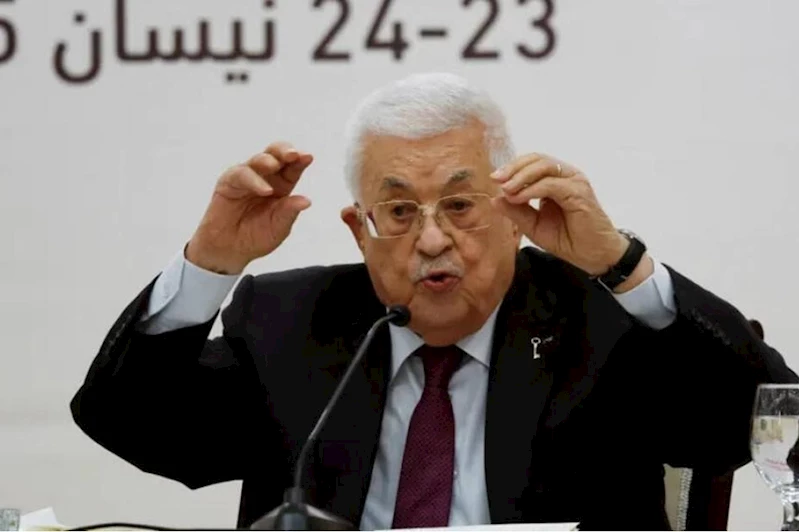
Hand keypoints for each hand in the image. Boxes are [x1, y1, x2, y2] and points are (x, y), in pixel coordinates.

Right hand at [186, 142, 313, 273]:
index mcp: (282, 186)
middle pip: (276, 155)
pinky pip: (241, 175)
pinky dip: (253, 180)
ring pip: (258, 160)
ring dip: (268, 160)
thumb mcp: (278, 228)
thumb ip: (289, 213)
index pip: (292, 168)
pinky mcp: (229, 182)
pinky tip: (264, 190)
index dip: (300, 160)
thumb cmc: (255, 237)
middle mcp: (266, 178)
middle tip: (293, 154)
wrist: (229, 249)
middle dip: (284, 150)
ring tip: (275, 165)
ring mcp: (247, 177)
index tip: (308, 157)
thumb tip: (307, 201)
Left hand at [490, 153, 629, 276]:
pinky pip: (551, 184)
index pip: (532, 162)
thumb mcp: (534, 225)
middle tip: (497, 179)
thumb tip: (494, 198)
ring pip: (544, 166)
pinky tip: (519, 197)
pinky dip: (532, 189)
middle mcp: (567, 176)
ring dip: (521, 176)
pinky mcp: (580, 193)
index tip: (494, 178)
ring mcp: (575, 182)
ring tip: (506, 189)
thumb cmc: (567, 239)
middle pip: (537, 159)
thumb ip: (516, 211)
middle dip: (514, 167)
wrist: (593, 256)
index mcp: (556, 179)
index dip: (512, 167)